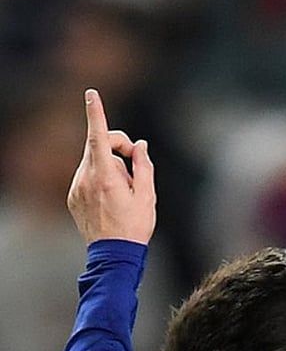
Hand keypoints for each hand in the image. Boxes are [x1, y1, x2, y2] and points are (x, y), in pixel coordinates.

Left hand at [67, 89, 155, 245]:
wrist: (113, 256)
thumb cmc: (134, 227)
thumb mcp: (148, 196)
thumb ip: (144, 166)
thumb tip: (140, 146)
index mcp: (106, 177)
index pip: (100, 137)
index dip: (97, 113)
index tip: (92, 94)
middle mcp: (86, 179)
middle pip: (99, 145)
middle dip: (118, 146)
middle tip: (136, 160)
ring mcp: (77, 188)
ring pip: (93, 161)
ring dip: (109, 166)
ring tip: (122, 191)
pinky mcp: (73, 196)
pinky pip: (87, 175)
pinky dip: (99, 178)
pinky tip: (110, 199)